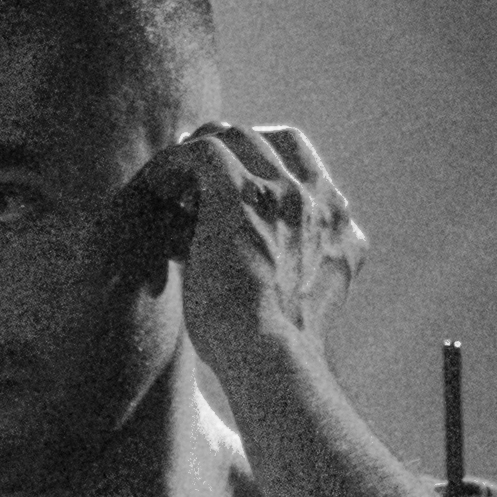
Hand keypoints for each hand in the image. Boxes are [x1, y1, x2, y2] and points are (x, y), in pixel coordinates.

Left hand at [143, 121, 366, 369]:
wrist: (269, 359)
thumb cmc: (274, 350)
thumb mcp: (304, 300)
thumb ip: (296, 265)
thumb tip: (251, 247)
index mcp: (340, 227)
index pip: (310, 167)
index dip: (270, 162)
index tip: (236, 178)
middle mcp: (320, 202)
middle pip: (277, 140)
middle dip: (236, 148)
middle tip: (197, 167)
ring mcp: (284, 195)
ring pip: (239, 137)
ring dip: (205, 151)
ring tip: (173, 175)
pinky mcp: (240, 195)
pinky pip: (204, 151)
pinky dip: (176, 160)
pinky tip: (156, 180)